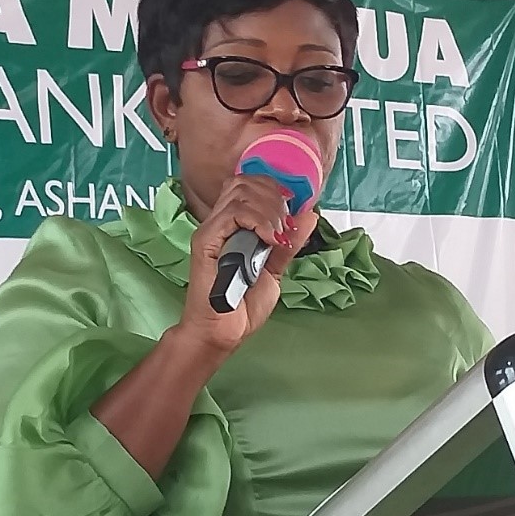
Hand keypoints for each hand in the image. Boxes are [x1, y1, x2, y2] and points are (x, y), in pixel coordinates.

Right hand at [174, 174, 318, 359]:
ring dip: (269, 211)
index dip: (273, 188)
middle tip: (284, 228)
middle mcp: (221, 223)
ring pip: (241, 193)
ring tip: (276, 238)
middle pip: (246, 182)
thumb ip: (288, 243)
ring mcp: (212, 230)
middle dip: (275, 198)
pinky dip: (258, 221)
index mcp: (234, 226)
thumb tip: (308, 215)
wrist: (224, 333)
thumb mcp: (274, 270)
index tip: (292, 209)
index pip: (249, 184)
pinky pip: (232, 214)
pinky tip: (268, 240)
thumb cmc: (242, 306)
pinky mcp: (206, 242)